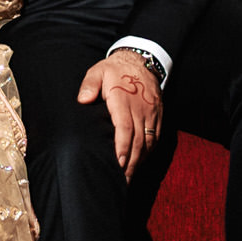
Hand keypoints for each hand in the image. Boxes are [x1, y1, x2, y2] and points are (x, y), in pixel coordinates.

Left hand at [78, 52, 162, 180]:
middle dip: (131, 162)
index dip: (123, 147)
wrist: (140, 60)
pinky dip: (149, 151)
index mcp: (123, 99)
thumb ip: (89, 85)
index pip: (125, 127)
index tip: (119, 163)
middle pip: (138, 139)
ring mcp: (151, 112)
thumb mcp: (97, 71)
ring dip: (140, 160)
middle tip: (122, 181)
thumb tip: (83, 100)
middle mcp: (140, 108)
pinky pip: (156, 136)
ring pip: (148, 141)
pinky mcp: (158, 115)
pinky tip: (140, 162)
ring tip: (129, 178)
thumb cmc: (114, 69)